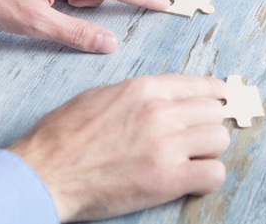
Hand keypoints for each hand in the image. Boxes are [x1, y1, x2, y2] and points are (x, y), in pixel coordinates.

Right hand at [7, 75, 229, 221]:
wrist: (44, 172)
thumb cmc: (63, 135)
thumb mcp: (99, 96)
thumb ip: (136, 94)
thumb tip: (162, 97)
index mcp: (143, 89)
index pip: (197, 84)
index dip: (213, 93)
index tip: (221, 97)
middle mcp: (159, 112)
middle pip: (213, 112)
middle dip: (208, 123)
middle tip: (198, 135)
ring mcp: (165, 145)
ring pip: (219, 139)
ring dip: (209, 150)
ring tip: (194, 158)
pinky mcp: (167, 179)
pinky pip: (214, 174)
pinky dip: (208, 177)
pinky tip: (193, 178)